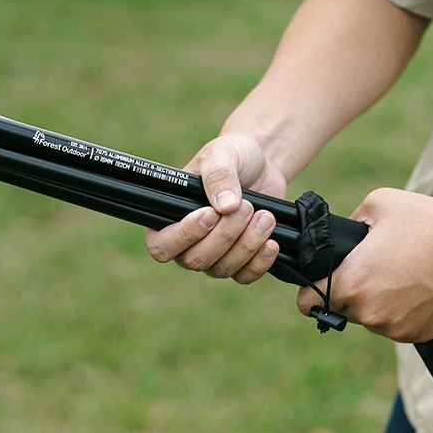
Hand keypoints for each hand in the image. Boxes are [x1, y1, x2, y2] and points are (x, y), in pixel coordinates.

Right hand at [144, 133, 286, 283]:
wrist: (263, 163)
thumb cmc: (233, 155)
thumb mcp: (222, 155)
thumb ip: (219, 176)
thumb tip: (225, 207)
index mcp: (169, 218)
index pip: (161, 246)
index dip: (184, 236)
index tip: (211, 214)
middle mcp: (187, 243)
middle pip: (195, 260)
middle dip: (225, 235)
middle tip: (246, 207)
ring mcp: (214, 255)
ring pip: (222, 269)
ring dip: (247, 245)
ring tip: (265, 217)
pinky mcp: (240, 260)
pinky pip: (244, 276)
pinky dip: (259, 263)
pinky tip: (271, 242)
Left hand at [297, 188, 432, 342]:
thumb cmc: (429, 221)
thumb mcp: (376, 205)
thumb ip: (347, 225)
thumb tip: (336, 239)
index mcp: (351, 283)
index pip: (307, 302)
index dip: (311, 289)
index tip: (323, 279)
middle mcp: (369, 313)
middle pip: (340, 309)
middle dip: (348, 292)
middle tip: (373, 268)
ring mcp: (394, 329)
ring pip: (369, 319)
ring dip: (375, 302)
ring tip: (401, 273)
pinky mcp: (417, 336)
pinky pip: (395, 326)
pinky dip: (400, 312)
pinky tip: (417, 287)